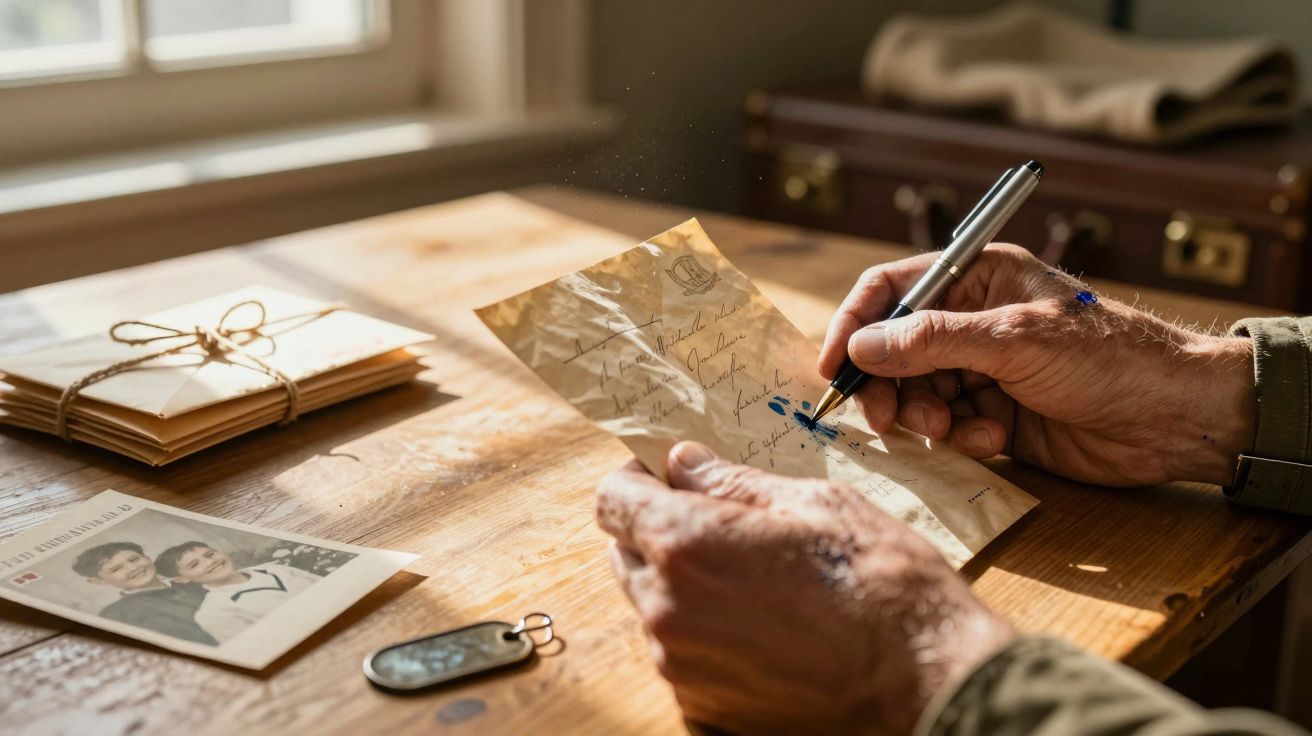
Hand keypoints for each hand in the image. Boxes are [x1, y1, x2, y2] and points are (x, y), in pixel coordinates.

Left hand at [596, 442, 1015, 734]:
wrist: (927, 682)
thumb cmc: (880, 584)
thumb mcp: (813, 504)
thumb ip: (732, 483)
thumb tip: (683, 463)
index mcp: (686, 544)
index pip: (613, 500)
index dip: (636, 481)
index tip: (664, 477)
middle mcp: (667, 610)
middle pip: (626, 555)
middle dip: (659, 533)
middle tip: (721, 527)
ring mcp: (682, 669)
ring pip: (654, 610)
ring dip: (684, 589)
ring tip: (758, 585)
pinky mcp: (703, 711)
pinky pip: (683, 659)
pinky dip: (708, 640)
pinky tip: (766, 631)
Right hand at [819, 244, 1255, 486]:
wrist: (1173, 419)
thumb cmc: (1108, 358)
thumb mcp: (1013, 340)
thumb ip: (932, 341)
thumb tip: (861, 346)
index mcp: (978, 277)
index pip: (892, 289)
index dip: (855, 324)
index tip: (834, 368)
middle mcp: (974, 319)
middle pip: (895, 349)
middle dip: (889, 385)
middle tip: (888, 419)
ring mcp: (984, 369)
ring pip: (917, 393)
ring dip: (927, 416)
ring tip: (954, 428)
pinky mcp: (995, 415)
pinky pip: (949, 426)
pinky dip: (962, 437)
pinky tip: (996, 437)